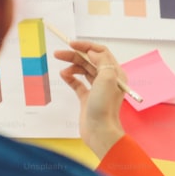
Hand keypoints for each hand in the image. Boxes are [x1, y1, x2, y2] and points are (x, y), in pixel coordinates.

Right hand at [53, 40, 125, 158]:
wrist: (99, 130)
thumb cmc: (104, 106)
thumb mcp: (107, 78)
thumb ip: (101, 61)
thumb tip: (92, 52)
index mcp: (115, 73)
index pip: (100, 52)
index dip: (86, 46)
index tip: (72, 44)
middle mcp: (107, 80)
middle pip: (89, 61)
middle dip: (75, 55)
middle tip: (59, 53)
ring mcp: (97, 89)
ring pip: (83, 70)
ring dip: (72, 66)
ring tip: (62, 68)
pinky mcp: (88, 98)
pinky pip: (78, 83)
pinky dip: (70, 78)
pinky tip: (64, 75)